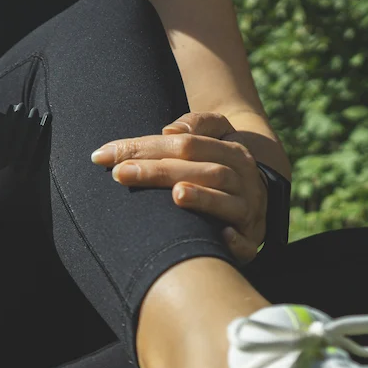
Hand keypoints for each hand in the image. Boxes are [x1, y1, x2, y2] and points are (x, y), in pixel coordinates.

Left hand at [91, 112, 266, 263]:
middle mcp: (243, 178)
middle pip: (202, 170)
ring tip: (177, 194)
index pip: (186, 144)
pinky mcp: (251, 239)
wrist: (263, 193)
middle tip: (121, 173)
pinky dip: (236, 242)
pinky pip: (247, 243)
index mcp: (231, 151)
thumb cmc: (223, 162)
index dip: (145, 147)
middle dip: (160, 171)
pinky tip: (223, 236)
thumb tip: (169, 131)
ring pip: (227, 201)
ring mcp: (249, 209)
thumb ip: (197, 124)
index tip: (104, 155)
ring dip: (202, 198)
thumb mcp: (218, 134)